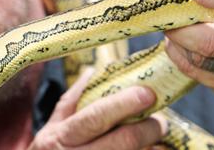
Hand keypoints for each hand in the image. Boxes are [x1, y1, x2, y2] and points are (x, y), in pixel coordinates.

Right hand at [29, 68, 165, 149]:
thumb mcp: (53, 127)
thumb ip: (72, 101)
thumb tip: (93, 72)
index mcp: (61, 136)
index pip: (95, 117)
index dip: (122, 105)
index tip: (146, 93)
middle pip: (121, 142)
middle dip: (147, 129)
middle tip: (161, 121)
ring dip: (149, 147)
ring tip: (156, 137)